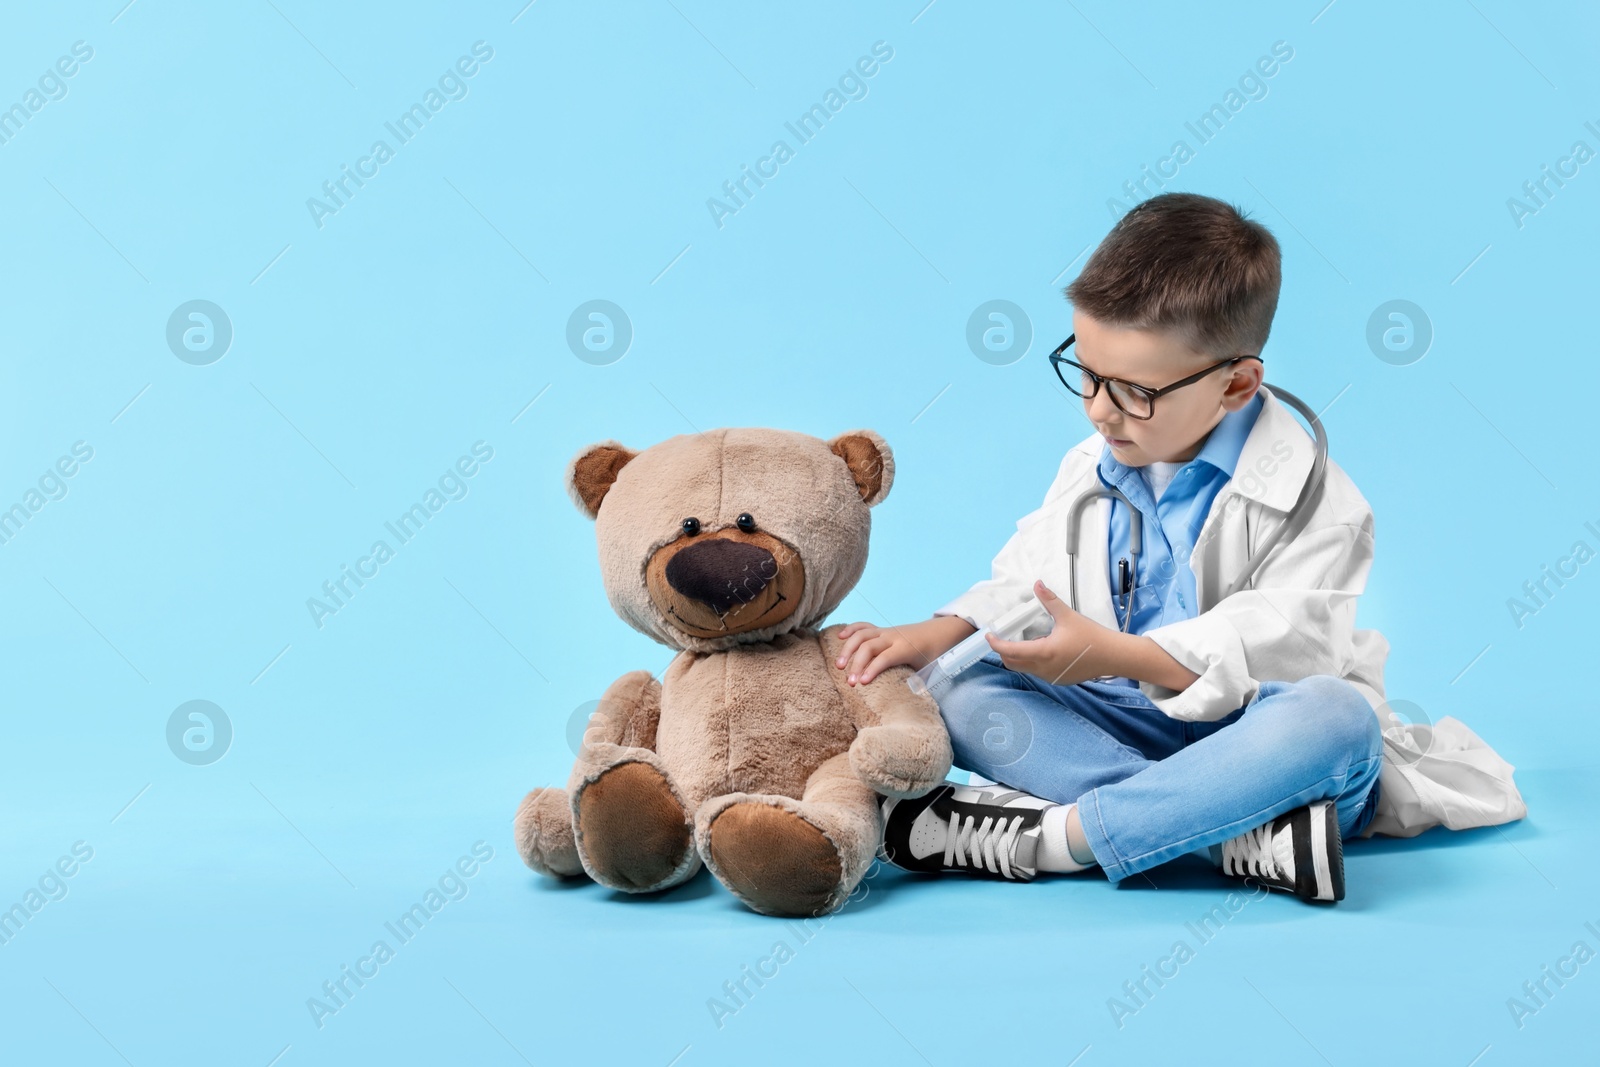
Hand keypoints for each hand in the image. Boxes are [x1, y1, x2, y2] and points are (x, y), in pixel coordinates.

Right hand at [834, 616, 974, 686]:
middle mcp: (893, 637)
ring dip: (848, 649)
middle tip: (849, 683)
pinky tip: (839, 637)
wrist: (940, 632)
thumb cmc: (934, 653)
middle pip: (869, 646)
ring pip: (862, 634)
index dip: (872, 669)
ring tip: (838, 666)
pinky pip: (863, 626)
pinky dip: (851, 630)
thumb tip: (906, 704)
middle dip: (856, 664)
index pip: (885, 657)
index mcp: (906, 648)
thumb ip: (917, 684)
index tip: (862, 683)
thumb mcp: (929, 670)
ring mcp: (886, 631)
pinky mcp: (882, 630)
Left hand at [985, 579, 1119, 686]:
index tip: (989, 635)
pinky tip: (1041, 648)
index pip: (1010, 652)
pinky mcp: (1058, 680)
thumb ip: (1049, 600)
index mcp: (1043, 653)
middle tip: (1003, 636)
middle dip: (1004, 651)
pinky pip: (1037, 672)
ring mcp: (1050, 677)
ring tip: (1024, 640)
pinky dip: (1032, 661)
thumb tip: (1038, 584)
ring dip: (1019, 656)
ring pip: (1025, 668)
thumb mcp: (1068, 616)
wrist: (1113, 656)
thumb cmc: (1092, 637)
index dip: (996, 644)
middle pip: (1012, 663)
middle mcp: (1043, 669)